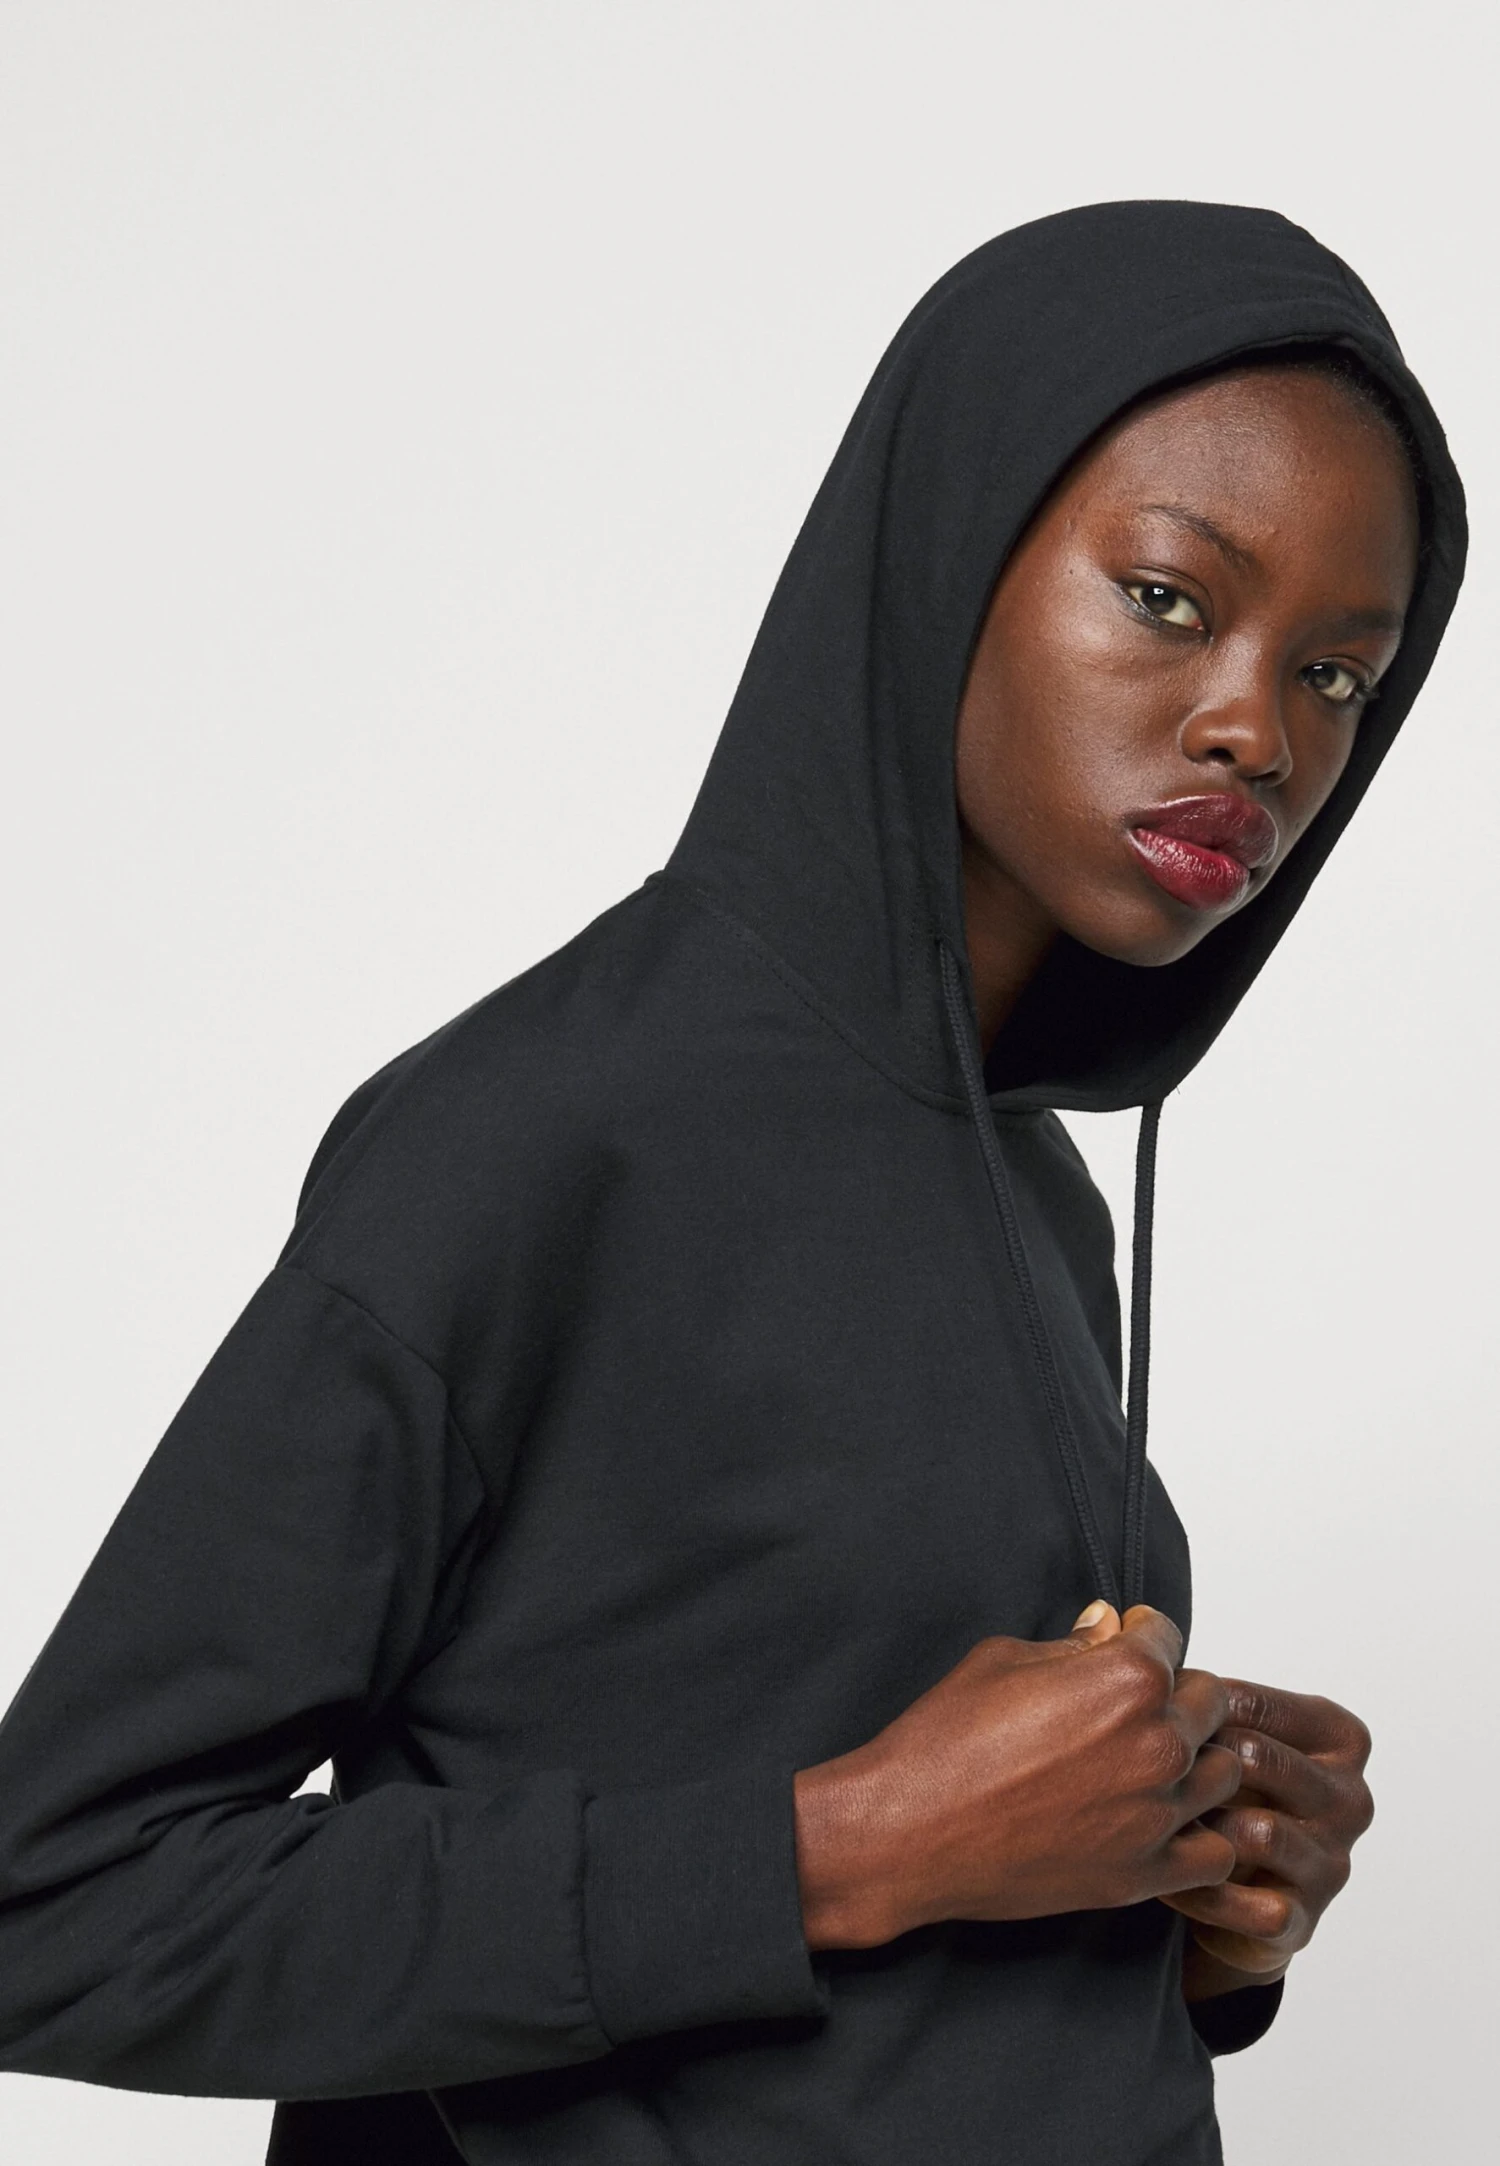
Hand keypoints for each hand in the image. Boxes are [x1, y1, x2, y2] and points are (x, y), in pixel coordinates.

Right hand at [794, 1602, 1242, 1949]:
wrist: (909, 1833)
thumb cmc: (943, 1743)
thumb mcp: (1002, 1660)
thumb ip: (1071, 1645)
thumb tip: (1106, 1626)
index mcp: (1127, 1678)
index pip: (1170, 1637)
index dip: (1141, 1635)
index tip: (1125, 1643)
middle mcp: (1156, 1743)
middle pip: (1209, 1701)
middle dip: (1174, 1693)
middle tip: (1129, 1706)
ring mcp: (1157, 1814)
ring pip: (1225, 1774)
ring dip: (1194, 1760)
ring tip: (1146, 1764)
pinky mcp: (1145, 1874)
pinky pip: (1215, 1852)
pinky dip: (1200, 1835)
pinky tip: (1162, 1824)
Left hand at [1163, 1679, 1373, 1997]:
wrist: (1239, 1898)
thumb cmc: (1225, 1794)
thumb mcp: (1227, 1735)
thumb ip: (1195, 1690)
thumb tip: (1113, 1622)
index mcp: (1341, 1736)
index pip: (1252, 1703)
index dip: (1183, 1711)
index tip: (1138, 1718)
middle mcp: (1351, 1797)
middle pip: (1257, 1759)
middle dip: (1192, 1766)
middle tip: (1137, 1772)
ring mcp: (1333, 1862)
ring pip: (1256, 1830)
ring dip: (1196, 1829)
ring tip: (1150, 1826)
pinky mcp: (1302, 1920)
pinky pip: (1243, 1899)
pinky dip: (1197, 1889)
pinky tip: (1165, 1881)